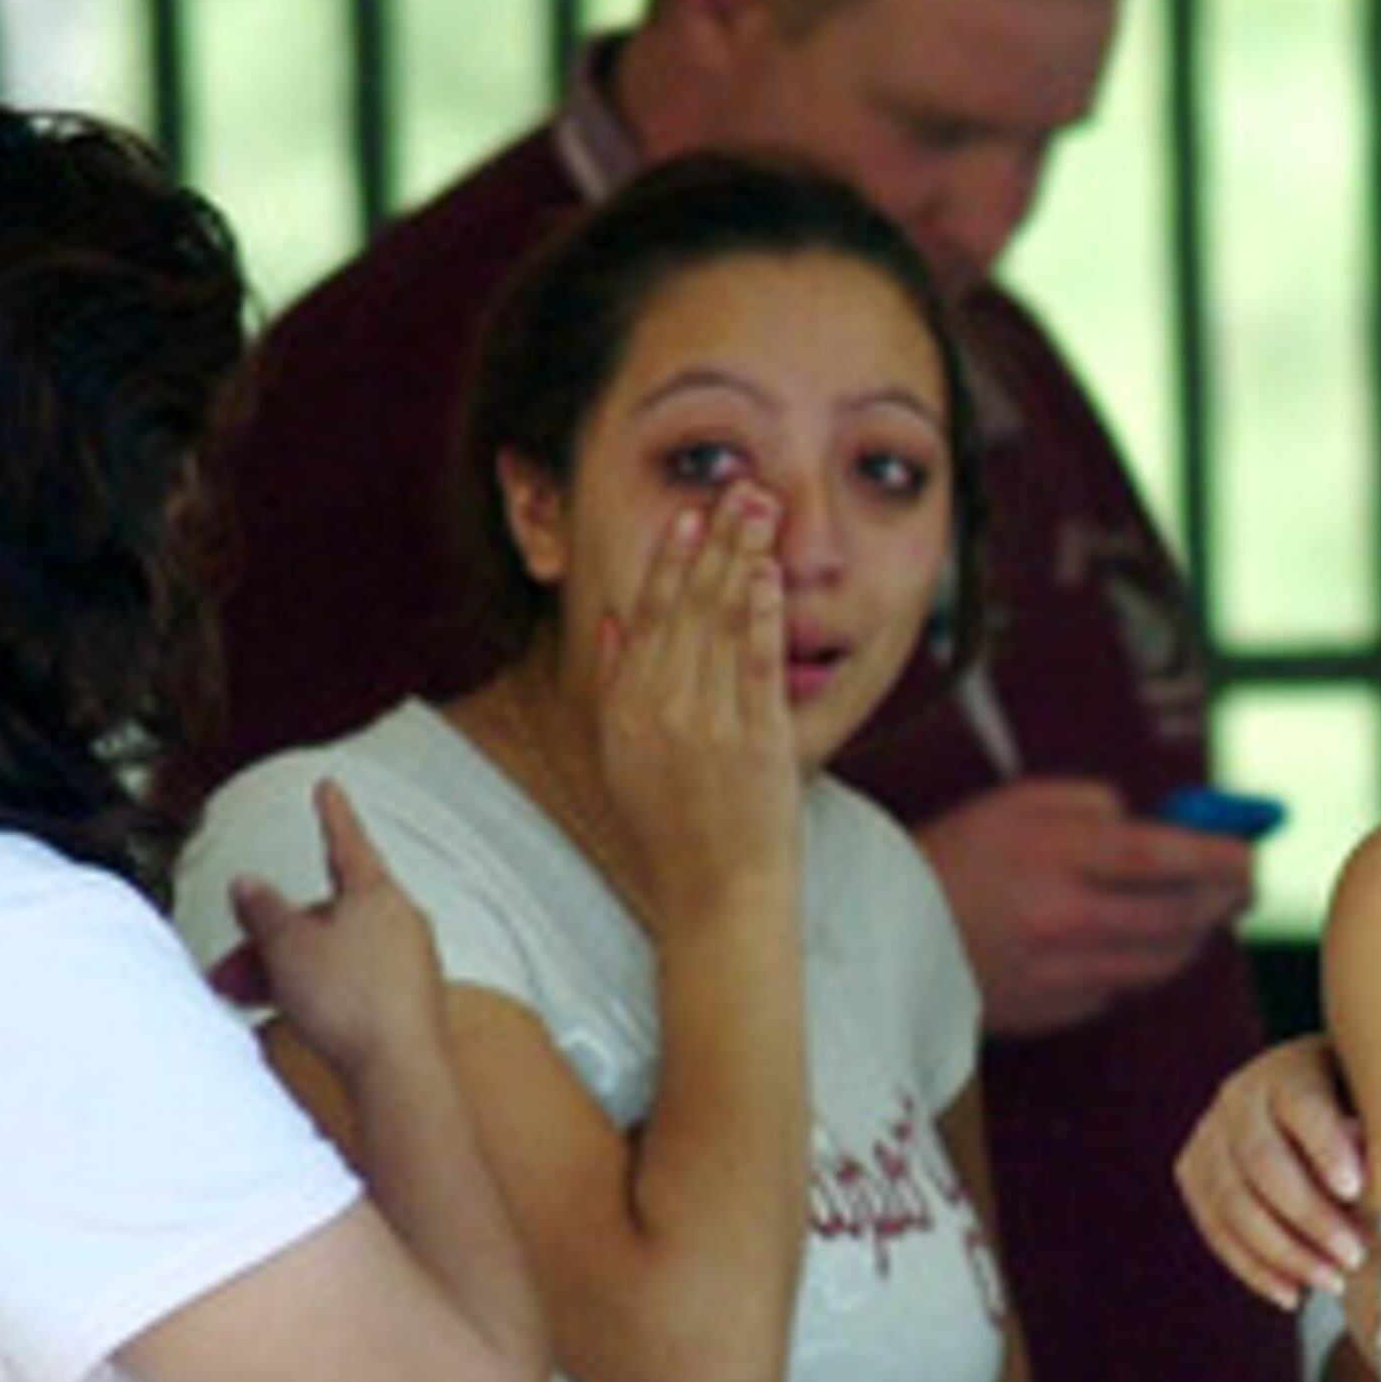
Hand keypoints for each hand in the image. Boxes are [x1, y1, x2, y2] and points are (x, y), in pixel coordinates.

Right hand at [217, 780, 450, 1084]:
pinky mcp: (402, 1003)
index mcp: (378, 894)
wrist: (398, 1071)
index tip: (328, 787)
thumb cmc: (352, 1003)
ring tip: (238, 994)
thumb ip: (263, 910)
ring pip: (328, 954)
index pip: (347, 842)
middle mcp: (399, 923)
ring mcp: (404, 964)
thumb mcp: (288, 946)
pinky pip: (346, 983)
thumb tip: (249, 885)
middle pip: (322, 915)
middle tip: (228, 965)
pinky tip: (279, 1010)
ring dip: (280, 969)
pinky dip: (310, 990)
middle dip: (270, 937)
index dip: (332, 814)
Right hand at [594, 487, 797, 917]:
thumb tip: (612, 621)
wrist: (716, 896)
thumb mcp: (623, 758)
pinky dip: (760, 614)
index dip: (669, 558)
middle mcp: (660, 710)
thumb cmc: (674, 833)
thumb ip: (615, 685)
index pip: (647, 615)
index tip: (687, 512)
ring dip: (742, 557)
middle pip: (686, 605)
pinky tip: (768, 573)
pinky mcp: (754, 741)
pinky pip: (754, 663)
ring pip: (721, 622)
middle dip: (714, 538)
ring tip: (761, 508)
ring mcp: (707, 725)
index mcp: (626, 710)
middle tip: (738, 485)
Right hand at [918, 778, 1253, 1036]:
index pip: (1166, 859)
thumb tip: (1160, 830)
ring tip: (1201, 912)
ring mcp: (1056, 974)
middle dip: (1222, 900)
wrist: (876, 932)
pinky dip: (1139, 967)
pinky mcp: (1047, 1012)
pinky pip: (1118, 990)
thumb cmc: (955, 855)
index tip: (1252, 853)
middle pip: (1176, 918)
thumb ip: (1095, 807)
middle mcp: (1062, 919)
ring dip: (1191, 936)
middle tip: (1244, 885)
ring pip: (1158, 963)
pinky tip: (1136, 944)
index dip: (1221, 858)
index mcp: (1055, 856)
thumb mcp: (1018, 804)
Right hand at [1174, 1034, 1371, 1307]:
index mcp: (1287, 1072)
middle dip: (1310, 1218)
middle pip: (1263, 1164)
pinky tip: (1290, 1295)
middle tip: (1354, 1256)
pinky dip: (1253, 1269)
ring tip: (1330, 1282)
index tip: (1356, 1188)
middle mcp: (1238, 1099)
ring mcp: (1208, 1136)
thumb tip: (1380, 1184)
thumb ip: (1375, 1135)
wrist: (1295, 1091)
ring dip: (1283, 1254)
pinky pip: (1216, 1229)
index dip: (1326, 1148)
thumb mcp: (1369, 1100)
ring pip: (1234, 1203)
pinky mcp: (1193, 1173)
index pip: (1303, 1108)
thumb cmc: (1350, 1103)